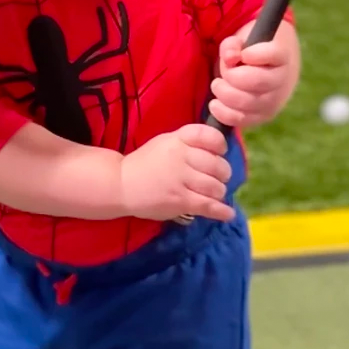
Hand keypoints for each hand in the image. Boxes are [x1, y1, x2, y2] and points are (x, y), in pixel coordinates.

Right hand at [120, 124, 234, 222]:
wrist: (121, 184)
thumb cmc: (146, 163)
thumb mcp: (165, 142)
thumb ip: (189, 143)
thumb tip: (218, 151)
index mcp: (177, 139)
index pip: (209, 136)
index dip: (220, 145)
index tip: (220, 152)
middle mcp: (180, 156)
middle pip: (218, 165)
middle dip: (223, 174)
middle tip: (217, 178)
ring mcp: (180, 179)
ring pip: (216, 187)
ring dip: (218, 192)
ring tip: (212, 194)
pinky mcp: (179, 200)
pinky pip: (208, 206)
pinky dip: (221, 211)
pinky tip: (227, 213)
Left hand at [208, 21, 298, 129]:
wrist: (271, 67)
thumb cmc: (253, 49)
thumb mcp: (243, 38)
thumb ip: (233, 44)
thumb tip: (230, 57)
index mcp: (281, 55)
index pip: (272, 54)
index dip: (253, 55)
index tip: (243, 53)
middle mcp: (282, 80)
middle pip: (255, 81)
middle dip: (232, 75)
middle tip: (224, 70)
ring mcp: (275, 101)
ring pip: (247, 103)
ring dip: (225, 93)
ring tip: (217, 84)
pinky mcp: (263, 116)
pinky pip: (242, 120)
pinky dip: (224, 114)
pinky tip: (215, 104)